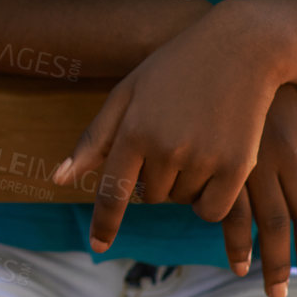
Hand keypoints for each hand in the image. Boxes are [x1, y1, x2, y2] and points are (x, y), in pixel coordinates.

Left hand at [52, 3, 281, 251]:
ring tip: (196, 140)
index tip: (98, 246)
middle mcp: (164, 149)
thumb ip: (94, 140)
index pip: (112, 191)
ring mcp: (202, 159)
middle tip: (171, 141)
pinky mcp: (236, 167)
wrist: (239, 49)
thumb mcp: (127, 94)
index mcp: (132, 131)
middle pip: (150, 196)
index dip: (104, 222)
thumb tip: (57, 178)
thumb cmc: (174, 70)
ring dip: (184, 185)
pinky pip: (214, 209)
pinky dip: (211, 198)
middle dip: (155, 180)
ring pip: (182, 202)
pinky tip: (215, 165)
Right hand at [218, 84, 296, 296]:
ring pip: (263, 219)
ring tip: (262, 282)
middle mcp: (278, 152)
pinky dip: (230, 236)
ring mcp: (242, 155)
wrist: (211, 46)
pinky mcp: (207, 156)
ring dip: (265, 258)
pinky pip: (223, 206)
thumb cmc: (254, 84)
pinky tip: (234, 254)